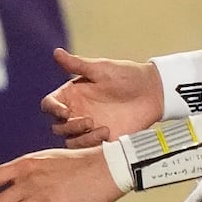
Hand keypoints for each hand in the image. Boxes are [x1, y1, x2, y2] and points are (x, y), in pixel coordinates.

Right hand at [41, 48, 162, 146]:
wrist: (152, 93)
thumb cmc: (126, 76)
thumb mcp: (101, 69)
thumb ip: (77, 64)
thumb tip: (56, 52)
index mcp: (72, 95)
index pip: (49, 105)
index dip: (52, 109)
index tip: (65, 112)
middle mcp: (76, 112)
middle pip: (57, 126)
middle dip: (68, 126)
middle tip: (88, 121)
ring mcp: (88, 127)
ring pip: (70, 140)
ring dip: (80, 138)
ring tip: (102, 130)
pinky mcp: (101, 139)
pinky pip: (87, 149)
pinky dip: (92, 145)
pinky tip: (107, 134)